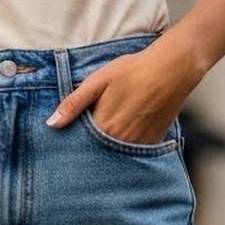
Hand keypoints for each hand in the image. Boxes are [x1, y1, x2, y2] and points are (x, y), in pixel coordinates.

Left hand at [46, 38, 198, 144]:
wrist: (172, 69)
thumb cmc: (132, 71)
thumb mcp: (98, 81)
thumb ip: (74, 103)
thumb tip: (51, 124)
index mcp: (103, 127)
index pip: (79, 145)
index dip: (72, 142)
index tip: (66, 141)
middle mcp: (120, 142)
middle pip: (96, 153)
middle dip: (89, 150)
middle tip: (90, 136)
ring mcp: (138, 146)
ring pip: (115, 156)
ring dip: (107, 151)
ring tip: (110, 132)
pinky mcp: (152, 145)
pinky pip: (133, 155)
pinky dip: (125, 150)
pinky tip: (125, 134)